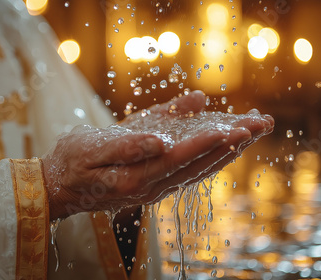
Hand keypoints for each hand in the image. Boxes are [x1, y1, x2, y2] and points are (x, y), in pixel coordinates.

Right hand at [42, 91, 273, 218]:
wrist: (60, 186)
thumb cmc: (71, 162)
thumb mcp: (90, 149)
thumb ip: (126, 145)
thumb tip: (161, 139)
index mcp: (135, 178)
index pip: (178, 158)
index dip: (205, 143)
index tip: (232, 128)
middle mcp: (151, 187)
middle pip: (198, 165)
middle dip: (230, 144)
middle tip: (260, 124)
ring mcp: (155, 188)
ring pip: (199, 170)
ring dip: (228, 151)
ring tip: (253, 132)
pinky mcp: (154, 184)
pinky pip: (189, 171)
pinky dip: (211, 157)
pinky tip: (226, 147)